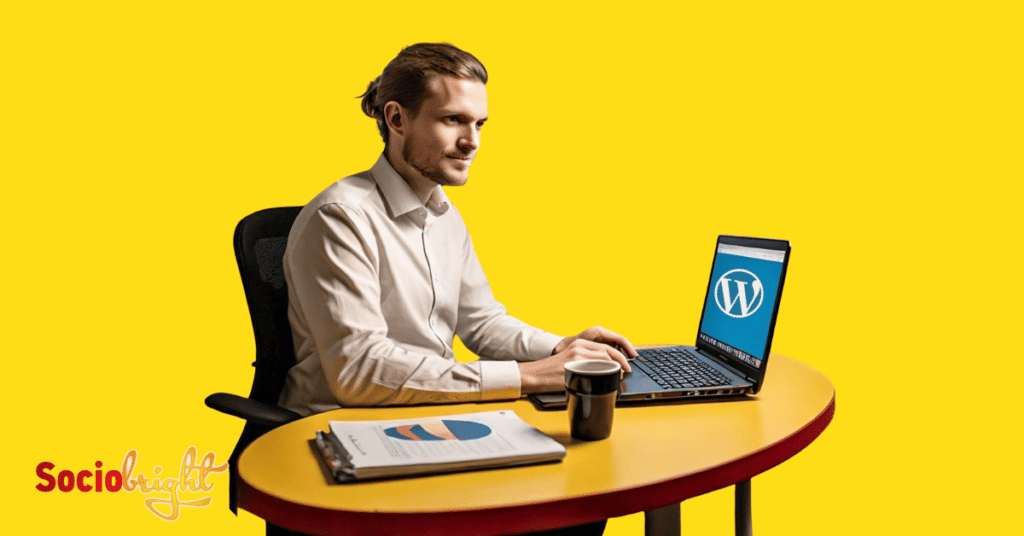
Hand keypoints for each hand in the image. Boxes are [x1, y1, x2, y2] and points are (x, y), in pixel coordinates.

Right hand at [518, 326, 636, 393]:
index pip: (605, 346)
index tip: (625, 362)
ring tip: (620, 375)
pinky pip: (596, 369)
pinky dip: (606, 373)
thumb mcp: (570, 361)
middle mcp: (579, 347)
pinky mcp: (574, 366)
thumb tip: (604, 370)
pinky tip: (609, 379)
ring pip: (604, 359)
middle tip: (627, 370)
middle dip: (622, 361)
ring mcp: (577, 356)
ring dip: (616, 367)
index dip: (619, 354)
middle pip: (607, 351)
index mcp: (579, 343)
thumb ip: (585, 361)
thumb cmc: (551, 372)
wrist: (535, 375)